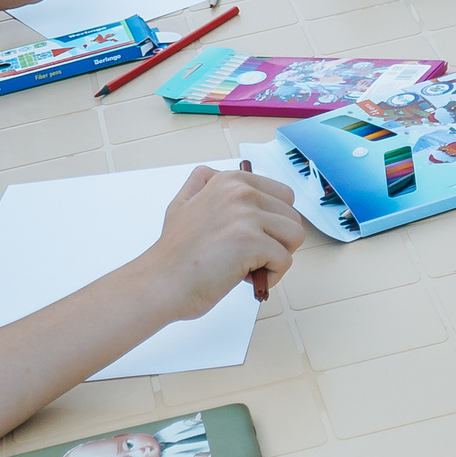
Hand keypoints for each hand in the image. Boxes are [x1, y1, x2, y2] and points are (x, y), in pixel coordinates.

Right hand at [141, 165, 303, 320]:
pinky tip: (244, 278)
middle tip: (248, 255)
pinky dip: (270, 276)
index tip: (249, 238)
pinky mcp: (252, 241)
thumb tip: (210, 174)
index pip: (283, 196)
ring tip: (248, 265)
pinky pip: (285, 260)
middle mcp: (241, 191)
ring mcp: (247, 215)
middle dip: (277, 240)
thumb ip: (200, 184)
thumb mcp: (182, 203)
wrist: (160, 282)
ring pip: (294, 236)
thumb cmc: (174, 255)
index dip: (272, 223)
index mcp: (230, 180)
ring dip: (276, 257)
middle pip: (293, 216)